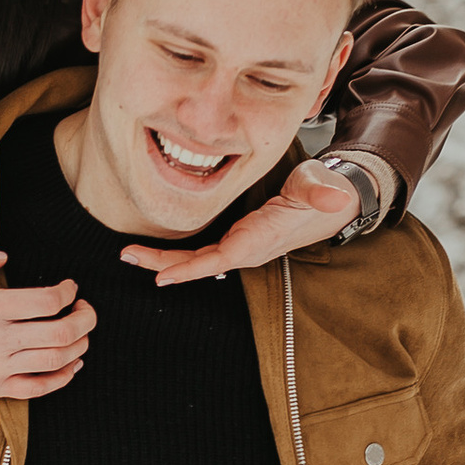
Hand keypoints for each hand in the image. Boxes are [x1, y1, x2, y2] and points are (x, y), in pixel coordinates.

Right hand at [0, 242, 93, 404]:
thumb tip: (3, 256)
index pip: (48, 299)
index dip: (68, 291)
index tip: (70, 287)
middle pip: (62, 331)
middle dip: (86, 317)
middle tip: (86, 309)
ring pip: (57, 360)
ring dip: (80, 345)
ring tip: (81, 333)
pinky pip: (40, 388)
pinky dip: (64, 377)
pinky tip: (72, 364)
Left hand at [123, 162, 364, 288]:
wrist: (331, 203)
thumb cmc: (322, 192)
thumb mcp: (321, 187)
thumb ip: (323, 192)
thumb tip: (337, 198)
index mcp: (260, 239)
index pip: (221, 258)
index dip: (192, 269)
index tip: (163, 276)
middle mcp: (247, 249)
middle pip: (199, 264)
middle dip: (163, 263)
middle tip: (128, 256)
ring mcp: (241, 247)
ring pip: (197, 260)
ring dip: (163, 260)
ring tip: (130, 253)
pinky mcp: (238, 240)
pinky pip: (203, 252)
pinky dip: (179, 255)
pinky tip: (156, 253)